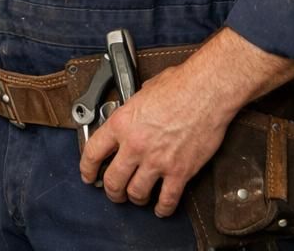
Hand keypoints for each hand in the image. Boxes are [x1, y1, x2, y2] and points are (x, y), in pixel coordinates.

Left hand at [78, 65, 234, 216]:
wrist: (207, 91)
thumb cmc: (180, 85)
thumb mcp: (143, 92)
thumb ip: (132, 110)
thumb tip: (131, 116)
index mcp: (122, 123)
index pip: (93, 152)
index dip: (87, 169)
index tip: (88, 175)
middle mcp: (135, 145)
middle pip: (112, 181)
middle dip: (111, 191)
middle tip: (114, 192)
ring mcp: (157, 161)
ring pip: (137, 194)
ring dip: (135, 199)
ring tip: (137, 197)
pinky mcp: (180, 171)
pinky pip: (167, 199)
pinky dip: (163, 208)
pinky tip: (161, 208)